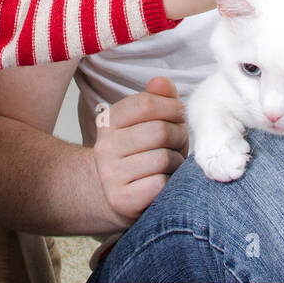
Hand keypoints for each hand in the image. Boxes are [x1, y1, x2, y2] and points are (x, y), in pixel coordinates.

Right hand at [91, 77, 187, 229]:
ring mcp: (111, 175)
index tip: (177, 115)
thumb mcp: (147, 122)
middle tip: (177, 143)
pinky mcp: (122, 200)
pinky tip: (163, 182)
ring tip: (170, 164)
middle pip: (159, 131)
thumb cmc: (140, 153)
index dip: (171, 107)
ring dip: (176, 162)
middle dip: (178, 136)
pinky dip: (170, 183)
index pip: (145, 103)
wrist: (116, 195)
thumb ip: (157, 98)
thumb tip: (162, 82)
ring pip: (163, 159)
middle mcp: (104, 146)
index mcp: (108, 120)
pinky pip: (160, 184)